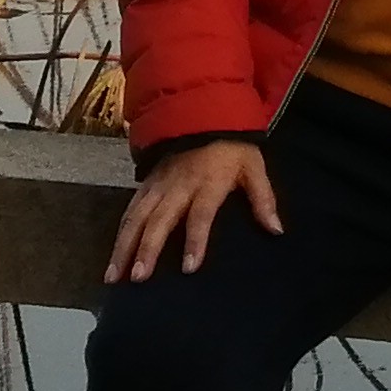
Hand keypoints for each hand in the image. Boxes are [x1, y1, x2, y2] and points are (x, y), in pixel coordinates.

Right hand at [107, 140, 280, 281]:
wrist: (202, 112)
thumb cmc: (232, 146)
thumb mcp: (253, 166)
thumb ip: (263, 199)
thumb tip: (276, 230)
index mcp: (208, 183)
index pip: (200, 215)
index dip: (195, 241)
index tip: (188, 268)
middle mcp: (178, 186)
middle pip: (159, 220)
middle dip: (147, 250)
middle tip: (139, 278)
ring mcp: (158, 185)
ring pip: (136, 218)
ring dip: (124, 247)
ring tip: (114, 276)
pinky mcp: (145, 184)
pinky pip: (129, 211)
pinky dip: (119, 234)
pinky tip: (114, 258)